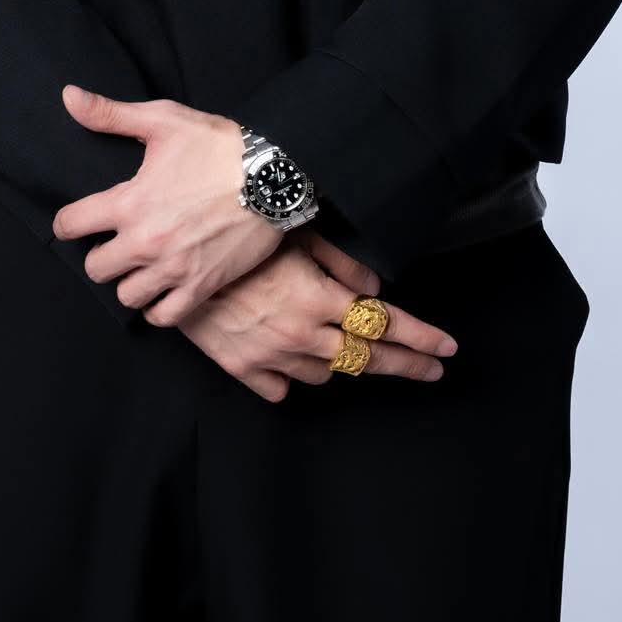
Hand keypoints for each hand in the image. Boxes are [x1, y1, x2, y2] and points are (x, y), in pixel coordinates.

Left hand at [50, 87, 284, 323]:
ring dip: (129, 281)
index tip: (78, 220)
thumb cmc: (220, 145)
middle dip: (100, 254)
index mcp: (130, 202)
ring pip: (126, 296)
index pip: (71, 225)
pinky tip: (162, 289)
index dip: (69, 221)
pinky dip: (158, 307)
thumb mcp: (164, 120)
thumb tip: (69, 96)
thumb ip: (110, 114)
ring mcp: (174, 268)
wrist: (275, 176)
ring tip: (140, 265)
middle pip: (95, 268)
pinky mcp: (201, 286)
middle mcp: (146, 241)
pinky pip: (163, 316)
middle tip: (116, 241)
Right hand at [174, 225, 459, 402]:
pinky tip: (295, 362)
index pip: (385, 323)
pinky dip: (293, 376)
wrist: (174, 259)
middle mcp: (303, 334)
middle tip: (433, 371)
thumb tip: (374, 283)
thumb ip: (341, 261)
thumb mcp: (296, 234)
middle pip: (367, 359)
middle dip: (406, 365)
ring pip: (325, 375)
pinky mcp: (241, 368)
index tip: (448, 350)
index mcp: (321, 298)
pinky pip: (281, 388)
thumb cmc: (239, 236)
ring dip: (340, 362)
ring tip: (349, 349)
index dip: (421, 337)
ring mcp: (272, 356)